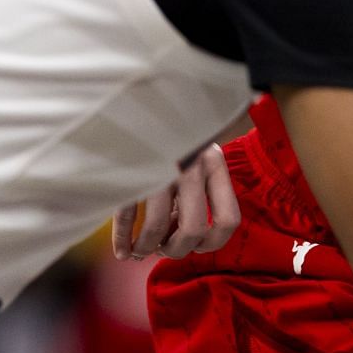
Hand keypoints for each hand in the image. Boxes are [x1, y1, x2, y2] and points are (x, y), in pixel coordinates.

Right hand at [110, 143, 241, 259]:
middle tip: (164, 249)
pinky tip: (123, 252)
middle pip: (194, 229)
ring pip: (157, 226)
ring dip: (148, 247)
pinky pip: (126, 215)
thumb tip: (192, 240)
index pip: (229, 220)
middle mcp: (191, 165)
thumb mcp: (198, 154)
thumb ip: (203, 190)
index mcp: (214, 163)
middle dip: (177, 250)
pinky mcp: (129, 169)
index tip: (196, 245)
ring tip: (142, 250)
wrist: (140, 101)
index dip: (213, 243)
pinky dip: (123, 241)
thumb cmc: (172, 135)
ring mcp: (158, 166)